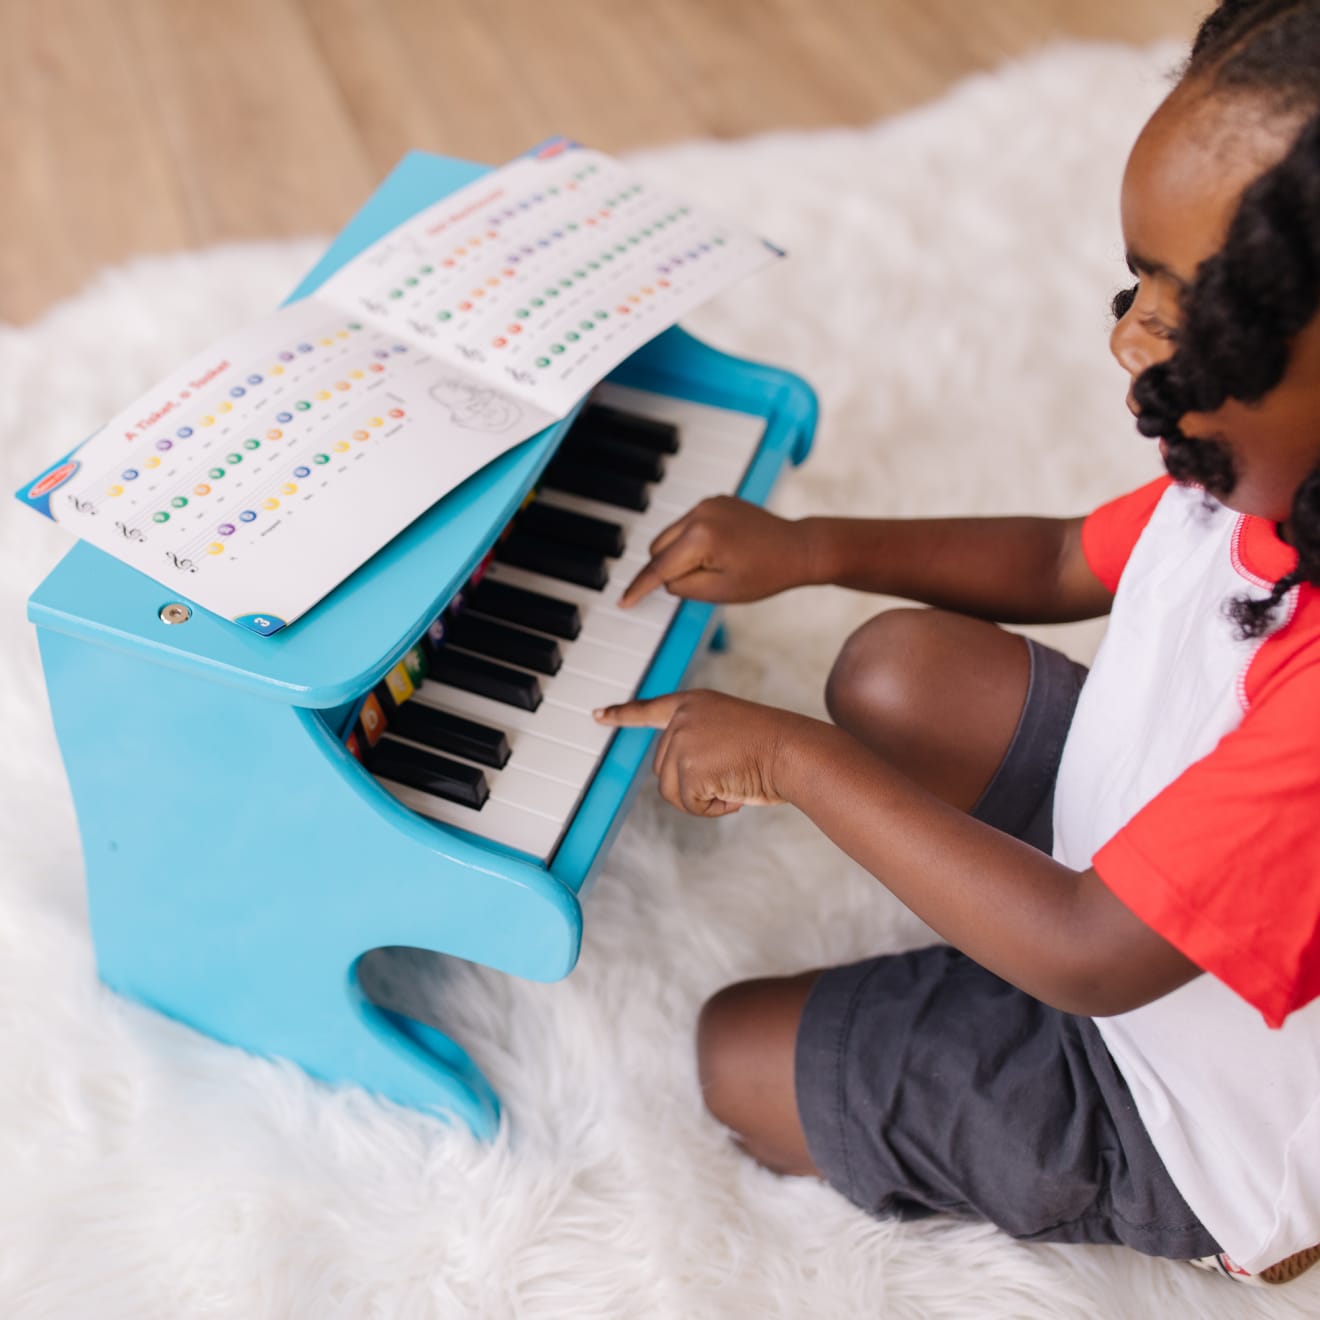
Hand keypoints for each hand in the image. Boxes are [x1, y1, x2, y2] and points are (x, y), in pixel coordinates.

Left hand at [594, 689, 805, 816]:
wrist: (795, 751)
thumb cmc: (775, 748)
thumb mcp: (730, 732)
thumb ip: (699, 743)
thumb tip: (675, 778)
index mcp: (693, 703)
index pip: (650, 709)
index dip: (623, 715)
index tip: (598, 715)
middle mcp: (682, 717)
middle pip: (663, 769)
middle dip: (692, 784)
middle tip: (730, 775)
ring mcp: (683, 741)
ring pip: (672, 791)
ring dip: (702, 798)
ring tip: (734, 782)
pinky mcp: (688, 768)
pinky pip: (689, 805)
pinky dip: (713, 808)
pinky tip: (735, 792)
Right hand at [618, 496, 811, 607]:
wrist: (798, 548)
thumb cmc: (766, 574)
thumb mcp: (719, 592)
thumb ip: (682, 586)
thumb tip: (663, 578)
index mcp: (700, 538)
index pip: (659, 567)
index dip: (639, 588)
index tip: (623, 601)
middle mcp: (699, 513)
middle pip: (658, 548)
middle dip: (665, 569)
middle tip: (697, 584)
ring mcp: (707, 503)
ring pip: (670, 536)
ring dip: (677, 554)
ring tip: (713, 567)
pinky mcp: (715, 500)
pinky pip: (687, 525)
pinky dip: (690, 541)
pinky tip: (718, 552)